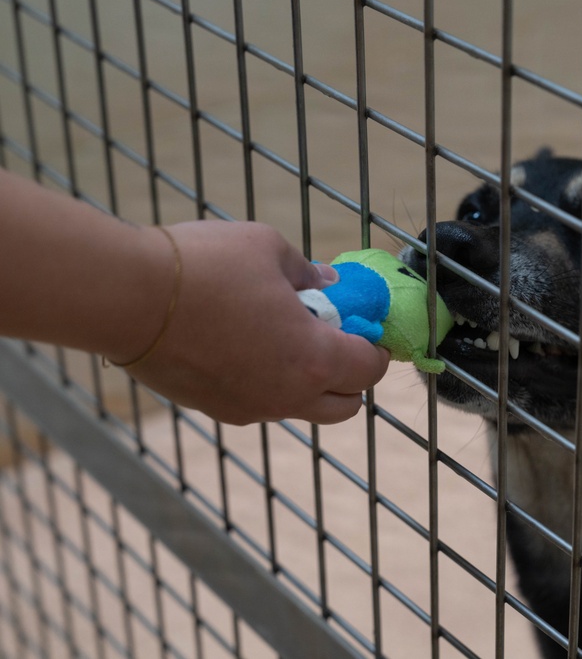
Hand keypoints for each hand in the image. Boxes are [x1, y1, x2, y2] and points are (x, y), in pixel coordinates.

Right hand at [121, 221, 389, 424]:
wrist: (126, 297)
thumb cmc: (206, 267)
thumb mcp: (269, 249)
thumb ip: (309, 272)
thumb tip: (329, 283)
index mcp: (313, 359)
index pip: (370, 370)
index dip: (377, 348)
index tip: (369, 329)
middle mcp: (287, 396)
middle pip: (344, 406)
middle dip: (351, 377)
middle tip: (336, 339)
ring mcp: (249, 408)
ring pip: (300, 408)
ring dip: (308, 382)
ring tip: (285, 337)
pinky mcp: (215, 409)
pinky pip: (260, 403)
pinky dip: (269, 383)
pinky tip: (246, 345)